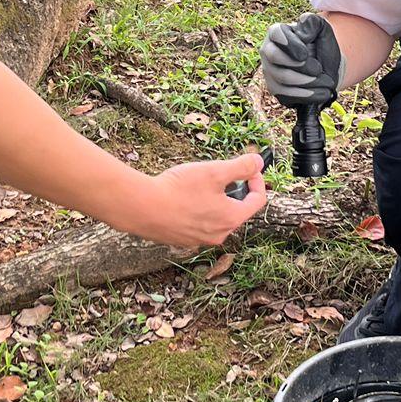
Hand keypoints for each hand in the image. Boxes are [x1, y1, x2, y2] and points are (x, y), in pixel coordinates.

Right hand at [128, 152, 267, 250]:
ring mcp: (200, 240)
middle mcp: (219, 234)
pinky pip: (199, 223)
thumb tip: (259, 162)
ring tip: (197, 184)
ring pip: (217, 216)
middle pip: (237, 209)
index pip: (258, 200)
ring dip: (214, 199)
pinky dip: (197, 209)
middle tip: (218, 173)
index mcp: (231, 218)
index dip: (256, 180)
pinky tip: (182, 197)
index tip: (247, 168)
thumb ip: (241, 166)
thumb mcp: (214, 171)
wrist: (141, 208)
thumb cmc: (178, 189)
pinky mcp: (183, 240)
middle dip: (233, 189)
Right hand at [261, 13, 341, 106]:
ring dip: (308, 81)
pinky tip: (322, 93)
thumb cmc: (322, 47)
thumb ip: (312, 22)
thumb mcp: (323, 29)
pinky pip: (286, 94)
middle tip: (318, 69)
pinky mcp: (275, 90)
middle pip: (275, 57)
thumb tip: (301, 34)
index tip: (305, 54)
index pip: (276, 34)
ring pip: (282, 78)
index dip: (291, 44)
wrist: (327, 69)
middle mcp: (268, 51)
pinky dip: (307, 95)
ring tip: (326, 81)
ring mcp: (269, 71)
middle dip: (300, 65)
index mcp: (277, 32)